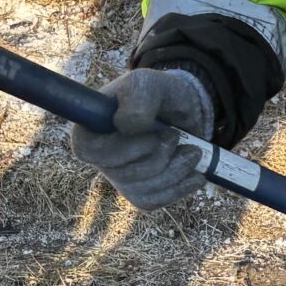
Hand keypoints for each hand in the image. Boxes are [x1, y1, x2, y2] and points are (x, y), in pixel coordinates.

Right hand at [68, 68, 213, 208]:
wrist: (180, 110)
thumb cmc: (156, 94)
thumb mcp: (148, 84)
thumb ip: (137, 98)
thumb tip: (125, 127)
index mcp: (90, 130)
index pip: (90, 151)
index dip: (124, 150)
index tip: (155, 136)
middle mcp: (100, 159)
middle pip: (124, 175)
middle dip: (159, 157)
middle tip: (177, 136)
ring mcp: (119, 178)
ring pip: (142, 190)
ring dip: (175, 171)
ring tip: (193, 151)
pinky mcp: (139, 193)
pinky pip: (155, 201)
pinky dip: (180, 188)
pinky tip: (195, 175)